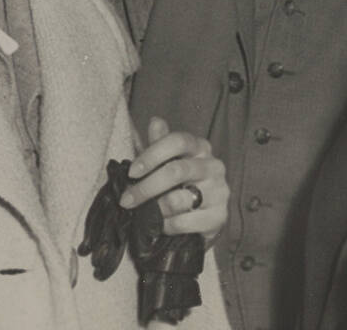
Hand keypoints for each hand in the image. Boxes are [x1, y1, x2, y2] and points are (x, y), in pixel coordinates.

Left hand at [119, 117, 228, 243]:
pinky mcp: (219, 216)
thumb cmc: (181, 184)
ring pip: (179, 199)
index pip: (178, 141)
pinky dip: (166, 225)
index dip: (152, 155)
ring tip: (145, 214)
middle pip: (176, 171)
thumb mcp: (169, 161)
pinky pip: (185, 222)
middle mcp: (214, 166)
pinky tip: (160, 225)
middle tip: (126, 200)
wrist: (203, 217)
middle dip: (146, 187)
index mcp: (200, 147)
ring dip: (155, 209)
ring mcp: (219, 191)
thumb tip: (155, 121)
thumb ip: (160, 143)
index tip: (131, 172)